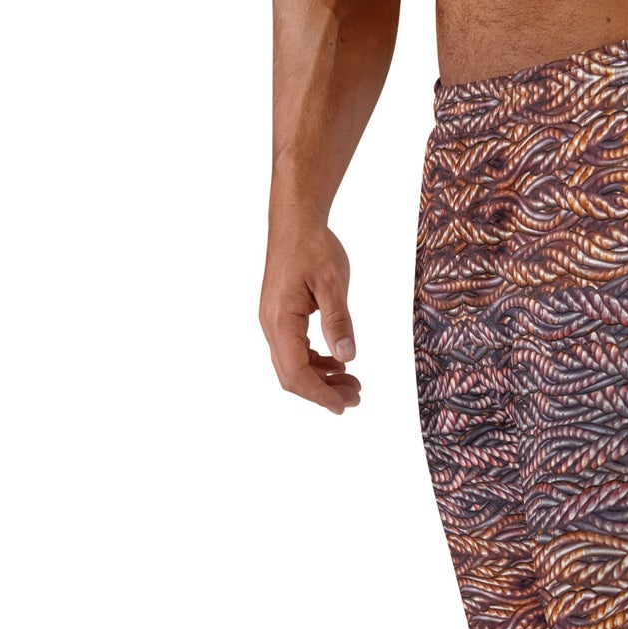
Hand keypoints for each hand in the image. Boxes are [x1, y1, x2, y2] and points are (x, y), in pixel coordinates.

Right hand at [259, 219, 361, 413]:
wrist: (296, 222)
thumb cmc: (313, 246)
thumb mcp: (332, 282)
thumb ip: (339, 321)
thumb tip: (347, 356)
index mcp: (280, 319)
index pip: (296, 371)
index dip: (320, 393)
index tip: (344, 406)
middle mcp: (272, 325)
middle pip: (291, 375)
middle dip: (323, 392)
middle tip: (356, 397)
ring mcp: (274, 322)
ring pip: (293, 365)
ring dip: (322, 379)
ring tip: (352, 383)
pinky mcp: (282, 318)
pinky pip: (295, 351)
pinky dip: (316, 363)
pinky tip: (338, 362)